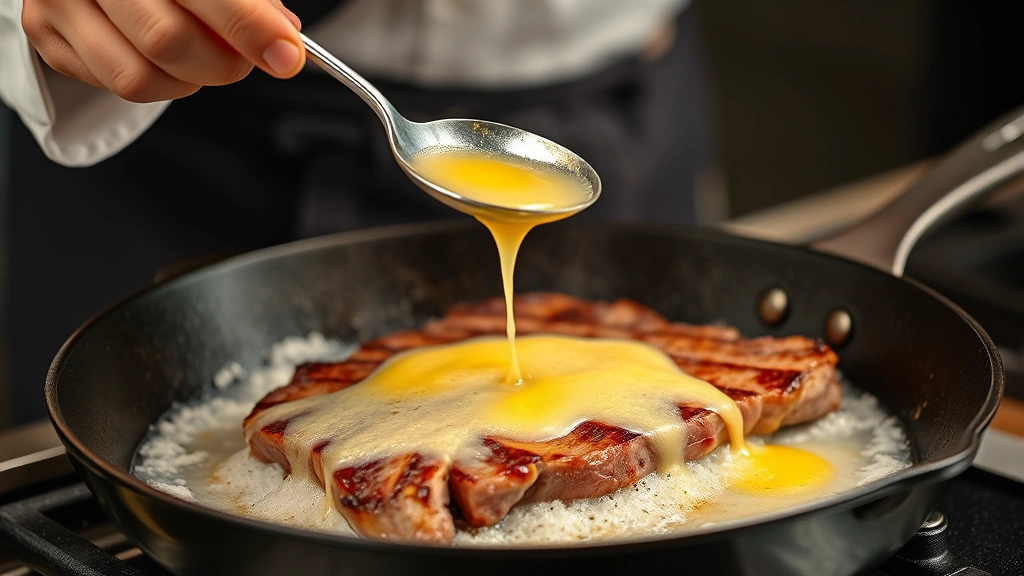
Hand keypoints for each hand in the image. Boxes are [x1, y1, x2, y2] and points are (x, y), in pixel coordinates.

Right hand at [22, 0, 304, 102]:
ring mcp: (61, 0)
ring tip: (201, 55)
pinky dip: (159, 83)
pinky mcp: (45, 32)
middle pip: (168, 41)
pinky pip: (116, 85)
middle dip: (224, 64)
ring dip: (189, 80)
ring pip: (139, 78)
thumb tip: (285, 37)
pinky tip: (163, 57)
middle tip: (245, 58)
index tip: (287, 56)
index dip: (250, 28)